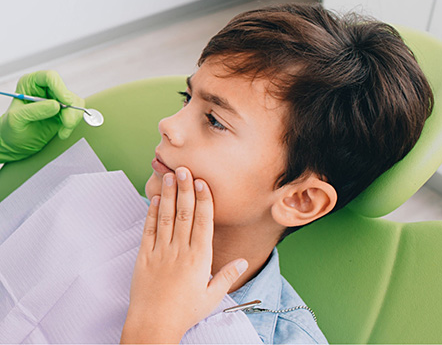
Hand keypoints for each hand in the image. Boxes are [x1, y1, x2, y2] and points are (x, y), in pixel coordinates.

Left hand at [0, 70, 84, 162]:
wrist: (17, 143)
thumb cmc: (12, 128)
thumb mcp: (17, 119)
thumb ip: (34, 110)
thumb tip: (56, 105)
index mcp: (31, 84)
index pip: (50, 77)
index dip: (60, 88)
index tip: (65, 102)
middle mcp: (46, 89)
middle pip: (67, 92)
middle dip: (70, 109)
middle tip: (66, 123)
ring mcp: (57, 100)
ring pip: (76, 103)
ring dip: (72, 119)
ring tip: (62, 131)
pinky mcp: (65, 112)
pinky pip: (77, 113)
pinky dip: (72, 124)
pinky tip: (63, 132)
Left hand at [121, 167, 247, 343]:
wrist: (153, 325)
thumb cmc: (184, 312)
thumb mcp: (211, 296)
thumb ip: (227, 276)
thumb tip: (243, 262)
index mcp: (199, 259)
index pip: (203, 223)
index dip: (203, 200)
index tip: (202, 183)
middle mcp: (180, 251)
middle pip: (185, 214)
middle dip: (185, 190)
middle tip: (184, 169)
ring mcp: (161, 252)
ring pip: (167, 218)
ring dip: (169, 195)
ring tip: (170, 176)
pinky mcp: (144, 256)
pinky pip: (149, 230)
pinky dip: (152, 213)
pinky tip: (156, 199)